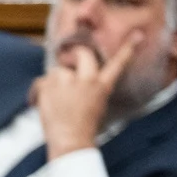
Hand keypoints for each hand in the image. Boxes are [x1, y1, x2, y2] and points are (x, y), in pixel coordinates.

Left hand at [31, 30, 141, 157]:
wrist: (70, 141)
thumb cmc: (82, 128)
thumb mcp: (96, 104)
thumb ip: (88, 88)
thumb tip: (74, 76)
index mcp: (102, 86)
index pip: (117, 64)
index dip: (127, 49)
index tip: (136, 35)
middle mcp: (86, 81)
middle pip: (82, 53)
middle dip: (75, 54)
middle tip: (69, 62)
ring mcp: (67, 82)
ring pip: (57, 69)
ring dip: (54, 79)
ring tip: (55, 98)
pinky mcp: (49, 87)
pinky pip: (41, 81)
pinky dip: (39, 90)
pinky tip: (42, 102)